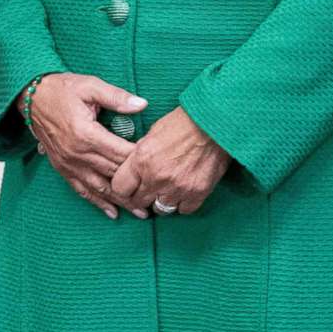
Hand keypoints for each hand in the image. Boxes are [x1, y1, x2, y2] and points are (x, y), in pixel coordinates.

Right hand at [25, 74, 143, 218]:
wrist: (31, 96)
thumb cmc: (61, 89)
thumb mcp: (90, 85)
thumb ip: (116, 97)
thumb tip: (142, 104)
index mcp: (86, 134)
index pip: (120, 153)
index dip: (140, 160)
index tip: (157, 166)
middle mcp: (78, 154)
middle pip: (113, 175)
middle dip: (136, 187)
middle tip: (157, 197)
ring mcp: (69, 164)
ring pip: (100, 188)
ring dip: (121, 202)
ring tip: (140, 213)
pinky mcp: (62, 168)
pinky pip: (82, 190)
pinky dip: (97, 203)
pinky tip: (112, 213)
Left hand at [106, 106, 230, 217]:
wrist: (213, 121)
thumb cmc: (183, 122)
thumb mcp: (152, 133)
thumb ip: (141, 154)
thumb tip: (135, 167)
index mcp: (141, 160)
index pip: (120, 189)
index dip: (124, 189)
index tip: (130, 187)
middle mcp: (157, 177)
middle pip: (139, 202)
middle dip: (141, 197)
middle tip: (148, 190)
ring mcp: (178, 188)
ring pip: (161, 209)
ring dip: (162, 201)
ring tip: (168, 190)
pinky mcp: (198, 193)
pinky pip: (184, 210)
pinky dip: (183, 203)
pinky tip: (184, 192)